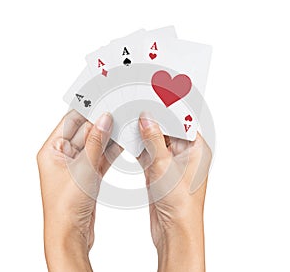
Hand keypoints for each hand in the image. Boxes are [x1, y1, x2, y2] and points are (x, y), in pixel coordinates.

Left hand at [37, 110, 121, 271]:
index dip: (84, 110)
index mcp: (52, 151)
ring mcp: (77, 166)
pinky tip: (122, 142)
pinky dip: (110, 150)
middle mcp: (63, 157)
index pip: (69, 122)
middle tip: (117, 111)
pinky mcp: (88, 176)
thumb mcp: (83, 168)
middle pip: (84, 132)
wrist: (71, 233)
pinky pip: (100, 157)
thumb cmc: (66, 205)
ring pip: (94, 145)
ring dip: (108, 137)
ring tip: (123, 124)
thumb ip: (95, 141)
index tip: (100, 100)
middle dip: (100, 123)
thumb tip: (104, 119)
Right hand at [138, 112, 211, 271]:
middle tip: (138, 104)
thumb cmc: (181, 202)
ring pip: (156, 141)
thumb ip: (154, 139)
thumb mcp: (165, 165)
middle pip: (167, 129)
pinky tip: (128, 136)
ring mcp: (171, 163)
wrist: (174, 230)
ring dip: (144, 132)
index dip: (169, 108)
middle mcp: (185, 154)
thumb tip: (147, 118)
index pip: (183, 122)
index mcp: (197, 149)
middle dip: (153, 119)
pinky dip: (139, 146)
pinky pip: (148, 153)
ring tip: (130, 116)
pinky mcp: (159, 171)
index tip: (155, 96)